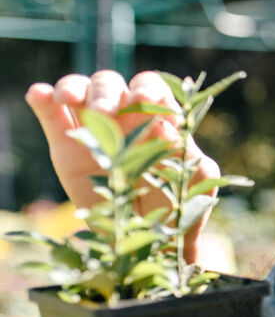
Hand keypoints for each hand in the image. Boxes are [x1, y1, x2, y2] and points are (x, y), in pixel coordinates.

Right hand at [25, 70, 219, 263]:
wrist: (146, 233)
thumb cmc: (179, 201)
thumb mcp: (193, 177)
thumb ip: (187, 152)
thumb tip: (166, 126)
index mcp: (157, 116)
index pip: (149, 86)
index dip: (145, 88)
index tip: (143, 100)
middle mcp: (124, 115)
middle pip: (110, 84)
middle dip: (107, 92)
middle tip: (105, 112)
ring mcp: (93, 126)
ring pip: (80, 89)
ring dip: (74, 87)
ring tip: (68, 98)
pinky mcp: (65, 143)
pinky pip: (50, 113)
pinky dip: (42, 98)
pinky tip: (39, 95)